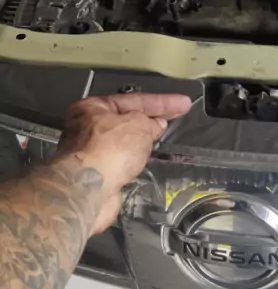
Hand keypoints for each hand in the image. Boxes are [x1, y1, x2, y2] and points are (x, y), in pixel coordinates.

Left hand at [56, 92, 190, 232]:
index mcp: (92, 108)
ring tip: (162, 139)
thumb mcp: (139, 125)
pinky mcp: (94, 175)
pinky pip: (119, 160)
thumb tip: (156, 125)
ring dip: (141, 140)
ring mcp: (88, 153)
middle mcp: (85, 128)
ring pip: (122, 142)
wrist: (89, 189)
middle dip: (150, 119)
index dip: (161, 102)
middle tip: (175, 118)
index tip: (182, 103)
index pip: (133, 100)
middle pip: (125, 120)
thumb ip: (150, 121)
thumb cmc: (111, 148)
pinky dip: (133, 159)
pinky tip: (145, 161)